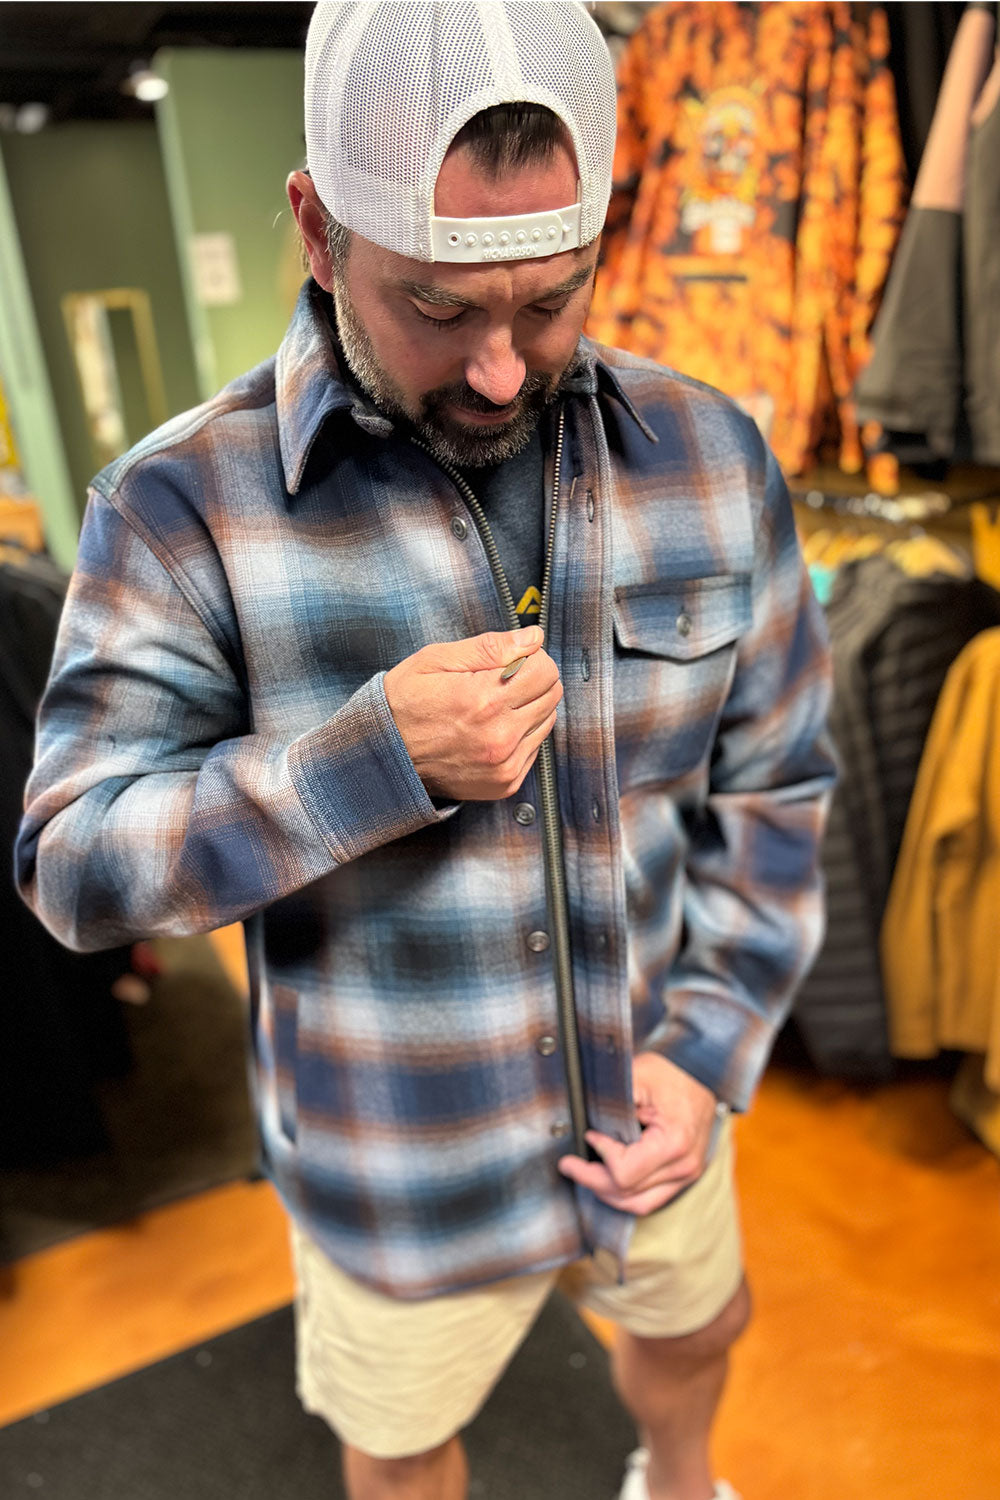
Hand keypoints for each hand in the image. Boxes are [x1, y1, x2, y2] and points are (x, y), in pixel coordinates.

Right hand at [383, 626, 562, 800]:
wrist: (384, 757)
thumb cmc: (405, 703)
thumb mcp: (436, 660)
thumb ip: (489, 647)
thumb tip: (533, 638)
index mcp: (483, 699)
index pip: (545, 669)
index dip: (529, 658)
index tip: (510, 661)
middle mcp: (499, 735)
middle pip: (552, 694)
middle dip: (533, 681)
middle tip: (501, 682)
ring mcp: (504, 763)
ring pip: (547, 721)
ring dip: (529, 709)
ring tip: (493, 708)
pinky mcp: (505, 782)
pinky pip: (535, 749)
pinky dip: (521, 736)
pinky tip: (492, 731)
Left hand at [558, 1054, 719, 1214]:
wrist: (703, 1071)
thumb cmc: (672, 1072)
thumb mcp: (637, 1077)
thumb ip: (610, 1103)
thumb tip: (583, 1123)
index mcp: (674, 1143)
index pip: (624, 1173)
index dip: (600, 1156)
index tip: (588, 1136)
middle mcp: (684, 1166)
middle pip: (628, 1194)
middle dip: (593, 1180)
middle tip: (570, 1165)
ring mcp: (687, 1174)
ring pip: (639, 1204)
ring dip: (608, 1192)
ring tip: (586, 1174)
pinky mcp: (685, 1175)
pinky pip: (651, 1198)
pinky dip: (627, 1193)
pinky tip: (609, 1177)